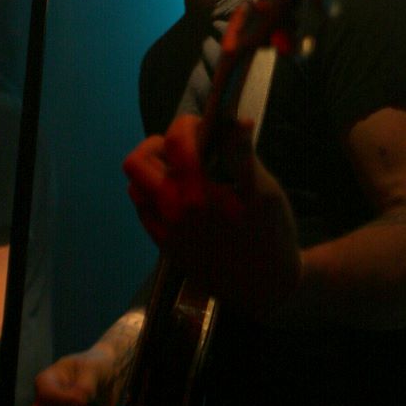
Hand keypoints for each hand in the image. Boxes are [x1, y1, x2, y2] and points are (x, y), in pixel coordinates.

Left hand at [123, 114, 301, 316]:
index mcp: (198, 191)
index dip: (189, 124)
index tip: (206, 125)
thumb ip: (242, 153)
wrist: (266, 286)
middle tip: (187, 147)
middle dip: (160, 145)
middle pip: (138, 161)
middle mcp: (172, 210)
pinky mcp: (164, 245)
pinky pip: (143, 211)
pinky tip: (180, 195)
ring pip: (135, 186)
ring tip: (182, 170)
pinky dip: (154, 194)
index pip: (176, 141)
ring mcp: (164, 229)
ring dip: (154, 171)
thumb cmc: (270, 234)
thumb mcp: (263, 190)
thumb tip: (235, 120)